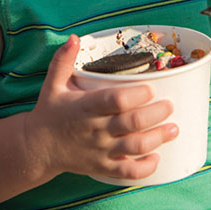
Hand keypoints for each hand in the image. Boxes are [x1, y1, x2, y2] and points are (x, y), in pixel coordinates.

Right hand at [24, 35, 178, 181]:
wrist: (37, 147)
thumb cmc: (50, 111)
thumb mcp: (52, 84)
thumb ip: (63, 60)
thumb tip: (74, 37)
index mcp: (85, 106)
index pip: (114, 100)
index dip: (136, 95)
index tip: (152, 88)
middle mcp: (95, 129)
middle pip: (131, 123)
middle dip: (156, 115)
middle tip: (170, 106)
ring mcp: (100, 150)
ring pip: (134, 147)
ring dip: (157, 138)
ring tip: (174, 129)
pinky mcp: (102, 167)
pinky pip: (127, 172)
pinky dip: (145, 168)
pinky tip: (157, 158)